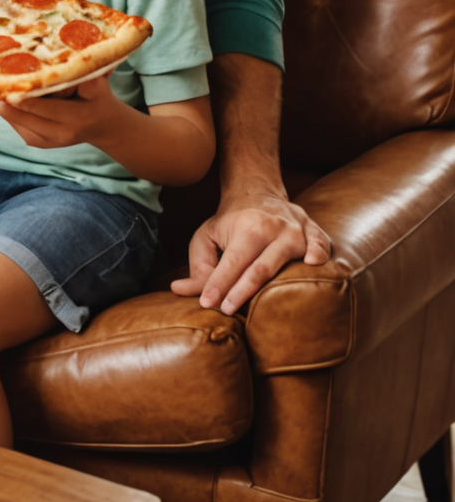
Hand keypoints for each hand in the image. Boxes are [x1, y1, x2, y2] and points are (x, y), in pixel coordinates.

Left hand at [0, 75, 123, 149]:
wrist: (102, 126)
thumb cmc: (97, 96)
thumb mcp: (96, 83)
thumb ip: (81, 72)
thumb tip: (63, 51)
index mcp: (76, 118)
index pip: (41, 106)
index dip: (20, 95)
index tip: (3, 80)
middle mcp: (59, 134)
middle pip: (21, 115)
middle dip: (4, 98)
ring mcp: (45, 142)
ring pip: (14, 120)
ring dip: (3, 102)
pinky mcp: (35, 142)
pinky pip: (14, 123)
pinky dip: (8, 108)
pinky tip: (7, 93)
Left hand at [172, 182, 331, 313]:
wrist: (257, 190)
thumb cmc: (230, 221)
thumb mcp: (207, 235)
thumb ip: (198, 264)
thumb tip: (179, 289)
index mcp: (246, 228)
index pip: (231, 263)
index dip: (219, 285)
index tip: (207, 304)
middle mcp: (273, 228)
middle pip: (259, 268)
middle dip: (241, 291)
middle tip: (225, 310)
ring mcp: (297, 230)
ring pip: (288, 263)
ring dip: (275, 287)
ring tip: (263, 308)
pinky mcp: (315, 232)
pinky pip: (321, 245)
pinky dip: (319, 254)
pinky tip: (313, 265)